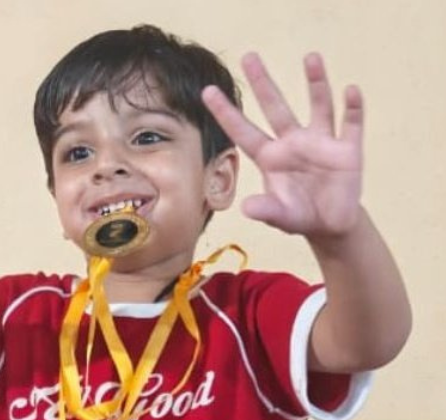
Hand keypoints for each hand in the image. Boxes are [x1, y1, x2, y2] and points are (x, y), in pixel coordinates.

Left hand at [202, 53, 363, 237]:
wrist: (331, 224)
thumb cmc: (299, 215)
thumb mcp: (281, 217)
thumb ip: (266, 210)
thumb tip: (247, 208)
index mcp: (270, 157)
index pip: (243, 131)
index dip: (226, 113)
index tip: (207, 91)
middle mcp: (293, 143)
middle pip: (275, 107)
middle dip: (262, 83)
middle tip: (249, 56)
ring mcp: (321, 143)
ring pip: (318, 106)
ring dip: (316, 83)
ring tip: (311, 57)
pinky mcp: (347, 150)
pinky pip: (351, 124)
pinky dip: (352, 108)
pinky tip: (350, 91)